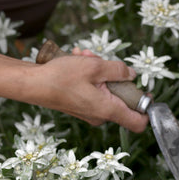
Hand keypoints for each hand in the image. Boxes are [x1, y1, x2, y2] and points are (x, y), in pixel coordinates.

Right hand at [29, 48, 148, 132]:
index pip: (139, 122)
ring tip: (84, 56)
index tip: (146, 93)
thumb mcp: (95, 67)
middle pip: (123, 98)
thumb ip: (118, 70)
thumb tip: (132, 75)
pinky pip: (95, 91)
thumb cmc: (60, 77)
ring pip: (107, 90)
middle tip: (102, 60)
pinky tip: (78, 60)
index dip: (147, 109)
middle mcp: (101, 115)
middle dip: (116, 76)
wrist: (31, 84)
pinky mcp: (82, 106)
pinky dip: (90, 76)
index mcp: (108, 109)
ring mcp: (91, 112)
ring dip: (100, 71)